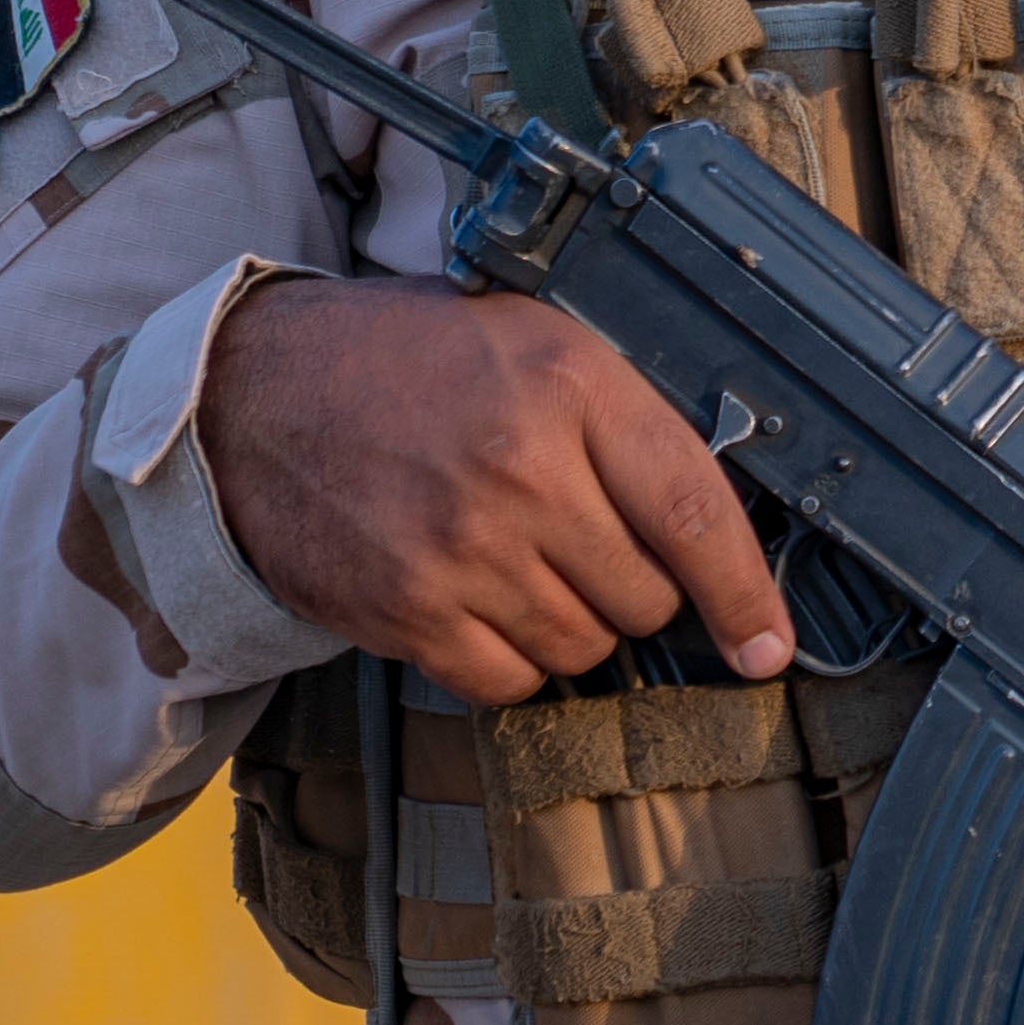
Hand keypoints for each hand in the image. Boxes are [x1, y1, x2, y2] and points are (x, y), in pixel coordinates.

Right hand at [198, 272, 790, 706]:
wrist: (255, 391)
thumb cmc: (415, 362)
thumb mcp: (539, 343)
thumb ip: (628, 422)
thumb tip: (721, 526)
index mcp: (573, 390)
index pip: (696, 513)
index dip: (746, 594)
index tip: (768, 646)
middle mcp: (522, 474)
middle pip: (645, 598)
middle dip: (639, 588)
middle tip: (589, 544)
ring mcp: (459, 550)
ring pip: (583, 646)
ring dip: (576, 624)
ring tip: (527, 562)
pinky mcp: (404, 610)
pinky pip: (506, 682)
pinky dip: (511, 660)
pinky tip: (484, 603)